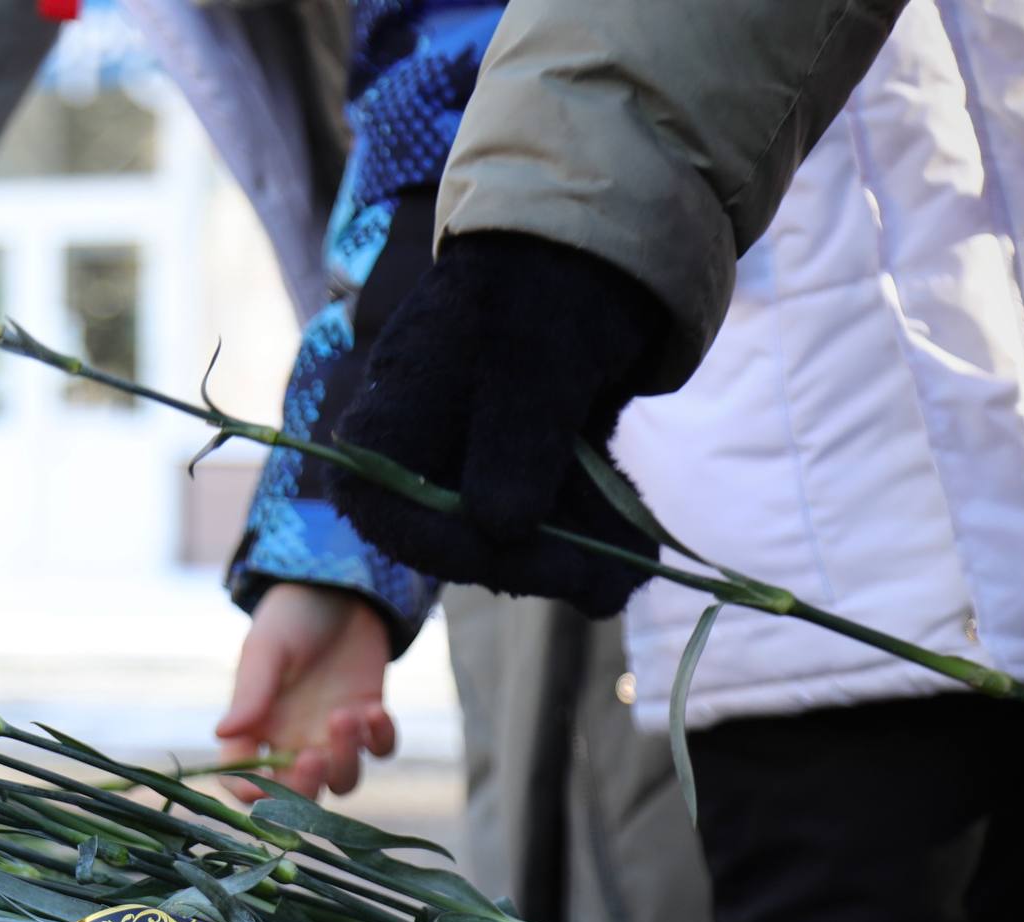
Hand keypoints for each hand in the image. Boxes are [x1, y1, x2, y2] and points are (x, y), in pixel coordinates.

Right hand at [215, 583, 397, 801]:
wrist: (340, 586)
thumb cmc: (292, 615)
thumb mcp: (268, 648)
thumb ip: (251, 692)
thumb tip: (221, 732)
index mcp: (256, 727)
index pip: (243, 777)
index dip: (250, 793)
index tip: (263, 787)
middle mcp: (292, 739)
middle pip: (297, 794)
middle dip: (306, 788)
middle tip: (313, 757)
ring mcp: (332, 733)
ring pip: (342, 779)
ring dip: (346, 758)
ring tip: (348, 714)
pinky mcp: (369, 718)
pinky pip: (380, 750)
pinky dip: (381, 739)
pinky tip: (376, 709)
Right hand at [324, 232, 665, 615]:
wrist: (592, 241)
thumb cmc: (543, 285)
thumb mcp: (533, 359)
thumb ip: (515, 442)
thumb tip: (501, 526)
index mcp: (384, 427)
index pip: (397, 518)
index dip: (462, 553)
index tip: (540, 561)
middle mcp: (416, 459)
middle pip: (461, 541)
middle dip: (542, 562)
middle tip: (614, 578)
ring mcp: (469, 467)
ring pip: (516, 536)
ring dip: (579, 553)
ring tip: (639, 561)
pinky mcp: (519, 470)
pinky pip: (550, 518)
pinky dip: (592, 532)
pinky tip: (637, 544)